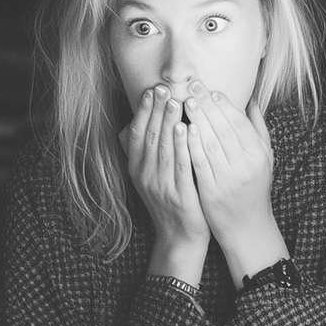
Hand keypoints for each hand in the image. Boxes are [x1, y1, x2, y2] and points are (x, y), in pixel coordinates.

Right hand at [122, 84, 210, 283]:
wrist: (180, 236)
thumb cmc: (170, 200)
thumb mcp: (150, 177)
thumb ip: (146, 152)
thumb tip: (138, 123)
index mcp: (137, 169)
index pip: (137, 134)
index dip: (143, 112)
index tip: (150, 91)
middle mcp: (144, 175)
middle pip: (149, 137)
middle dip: (156, 111)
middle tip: (163, 88)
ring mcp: (160, 186)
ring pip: (163, 148)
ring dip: (168, 123)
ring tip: (175, 101)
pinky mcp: (178, 194)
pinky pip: (180, 166)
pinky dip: (183, 146)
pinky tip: (187, 129)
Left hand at [182, 81, 287, 284]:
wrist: (247, 226)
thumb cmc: (253, 189)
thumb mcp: (263, 159)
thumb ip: (258, 130)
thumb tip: (252, 101)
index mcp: (259, 154)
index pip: (239, 123)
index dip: (224, 105)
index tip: (210, 89)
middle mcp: (246, 165)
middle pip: (224, 129)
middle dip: (208, 106)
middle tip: (193, 86)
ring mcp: (229, 178)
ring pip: (211, 143)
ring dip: (198, 120)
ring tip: (185, 101)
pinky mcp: (213, 191)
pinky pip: (200, 163)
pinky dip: (191, 145)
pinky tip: (183, 130)